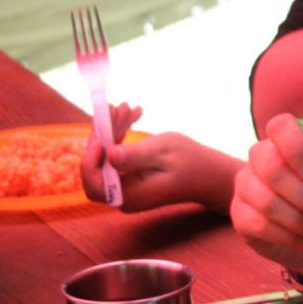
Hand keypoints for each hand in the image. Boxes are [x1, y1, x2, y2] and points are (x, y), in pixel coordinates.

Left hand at [80, 105, 238, 213]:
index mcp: (130, 195)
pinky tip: (133, 117)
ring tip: (127, 108)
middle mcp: (123, 195)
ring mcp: (126, 188)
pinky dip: (121, 137)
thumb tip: (110, 154)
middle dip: (103, 136)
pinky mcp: (130, 178)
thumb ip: (136, 155)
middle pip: (98, 166)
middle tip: (116, 108)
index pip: (94, 182)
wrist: (211, 174)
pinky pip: (117, 158)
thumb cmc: (193, 163)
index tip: (101, 133)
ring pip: (106, 158)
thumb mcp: (165, 153)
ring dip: (113, 131)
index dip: (91, 158)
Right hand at [230, 114, 302, 276]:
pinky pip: (261, 226)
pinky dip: (291, 237)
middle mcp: (258, 159)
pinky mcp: (240, 216)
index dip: (298, 150)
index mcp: (284, 141)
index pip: (281, 127)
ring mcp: (245, 187)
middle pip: (270, 168)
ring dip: (301, 221)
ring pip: (267, 202)